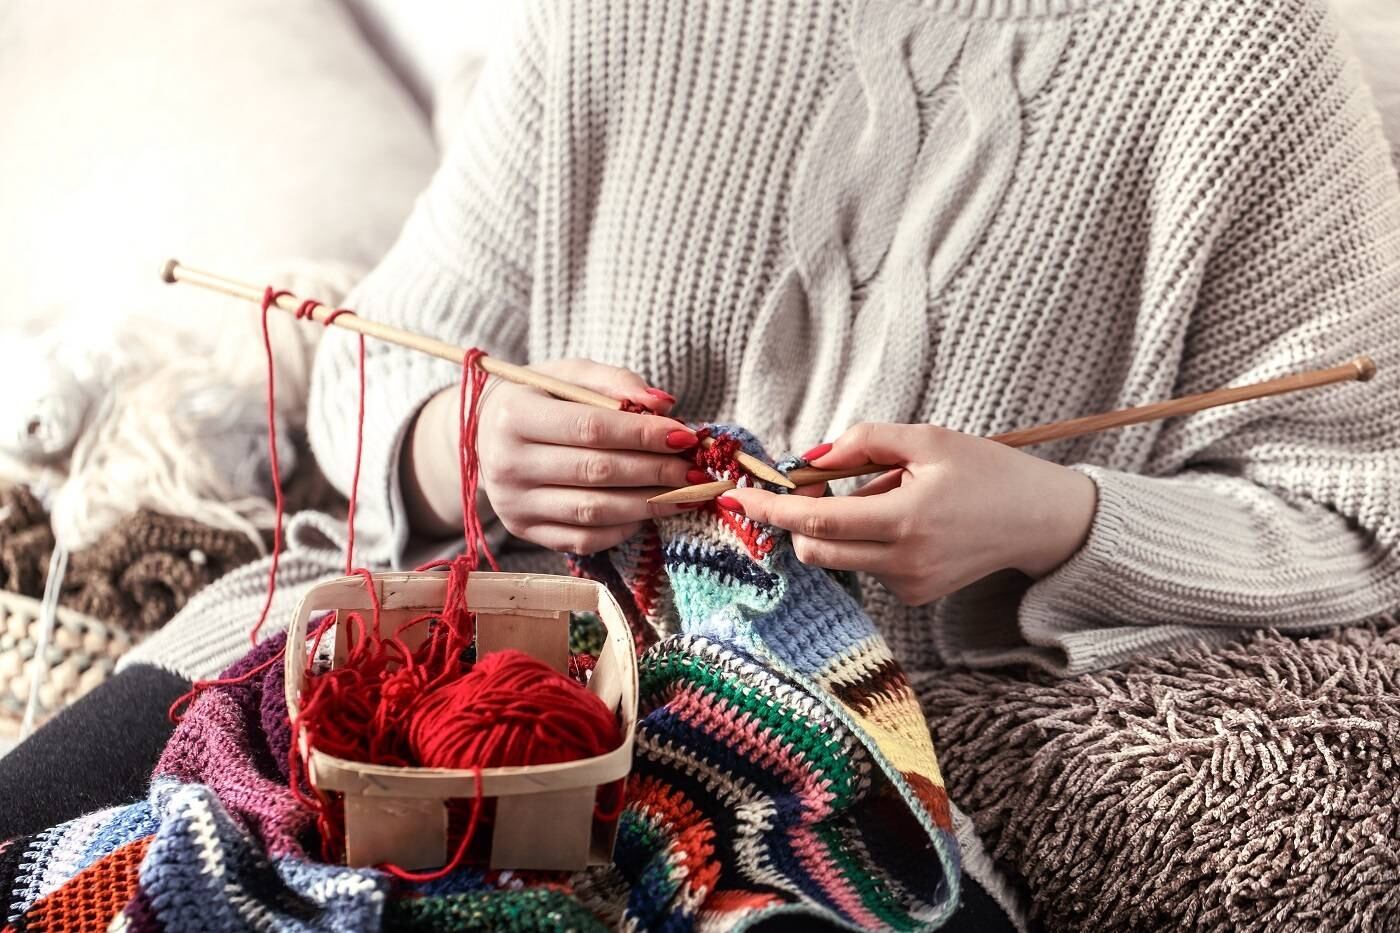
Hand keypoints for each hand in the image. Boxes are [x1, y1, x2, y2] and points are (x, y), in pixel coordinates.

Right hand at [405, 359, 700, 552]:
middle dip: (655, 471)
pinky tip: (648, 511)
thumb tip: (665, 406)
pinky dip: (624, 527)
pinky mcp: (524, 531)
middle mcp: (506, 464)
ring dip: (648, 504)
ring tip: (685, 493)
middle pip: (596, 472)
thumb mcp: (568, 375)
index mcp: (513, 416)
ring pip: (594, 511)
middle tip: (694, 469)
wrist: (483, 435)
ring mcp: (513, 504)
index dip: (643, 434)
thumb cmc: (539, 398)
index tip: (685, 436)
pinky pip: (584, 539)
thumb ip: (616, 382)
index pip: (590, 428)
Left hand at [720, 423, 1096, 605]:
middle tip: (808, 485)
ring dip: (837, 527)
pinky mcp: (915, 595)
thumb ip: (864, 442)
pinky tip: (906, 522)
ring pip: (839, 558)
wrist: (1039, 519)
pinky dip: (867, 541)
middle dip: (797, 520)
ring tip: (886, 497)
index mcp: (905, 519)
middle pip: (815, 549)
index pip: (817, 521)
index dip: (772, 509)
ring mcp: (909, 584)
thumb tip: (809, 459)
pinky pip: (867, 566)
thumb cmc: (986, 471)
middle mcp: (904, 561)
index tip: (738, 496)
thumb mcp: (927, 439)